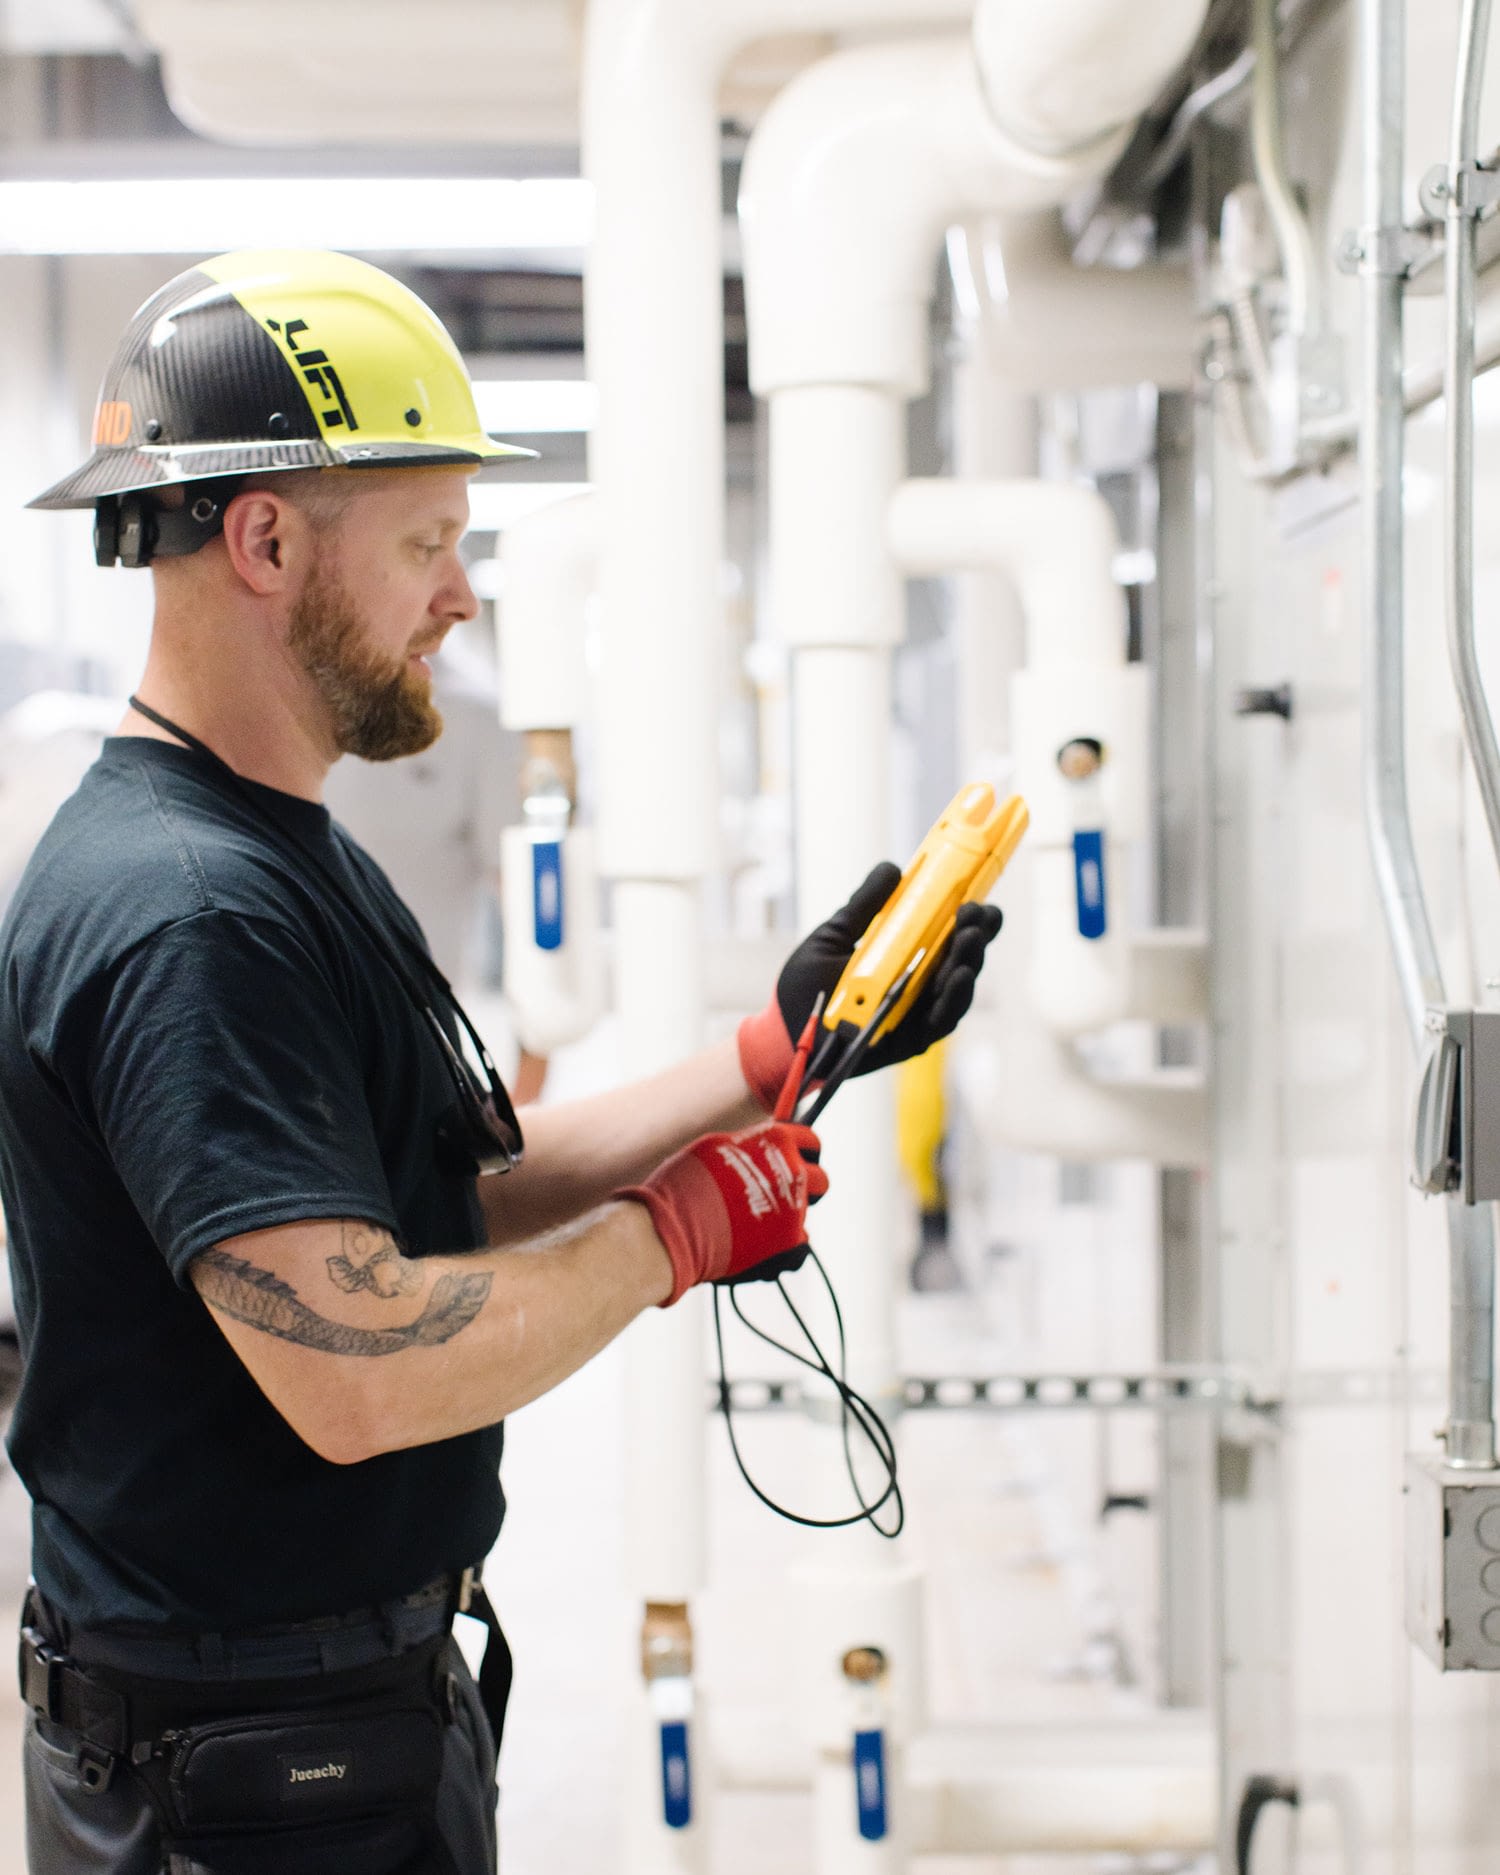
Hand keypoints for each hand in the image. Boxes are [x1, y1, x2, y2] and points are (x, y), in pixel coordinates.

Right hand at [617, 1122, 827, 1306]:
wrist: (675, 1229)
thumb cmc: (686, 1182)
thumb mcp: (718, 1145)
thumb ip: (751, 1146)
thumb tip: (762, 1148)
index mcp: (778, 1140)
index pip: (811, 1141)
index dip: (804, 1151)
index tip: (796, 1160)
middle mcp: (794, 1172)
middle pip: (821, 1180)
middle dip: (805, 1186)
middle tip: (780, 1194)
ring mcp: (796, 1209)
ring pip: (805, 1214)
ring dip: (787, 1217)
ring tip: (752, 1224)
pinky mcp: (790, 1244)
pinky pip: (798, 1245)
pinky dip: (782, 1247)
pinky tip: (755, 1246)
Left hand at [737, 864, 1004, 1111]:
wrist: (784, 1028)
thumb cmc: (808, 984)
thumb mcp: (835, 936)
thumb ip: (865, 906)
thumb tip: (893, 868)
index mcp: (909, 958)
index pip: (951, 934)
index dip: (972, 918)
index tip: (979, 898)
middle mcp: (921, 985)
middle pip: (962, 960)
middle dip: (977, 935)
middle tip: (977, 915)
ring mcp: (918, 1015)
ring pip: (958, 990)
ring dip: (970, 963)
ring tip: (970, 939)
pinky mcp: (910, 1042)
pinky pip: (940, 1022)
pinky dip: (953, 1000)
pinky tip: (959, 976)